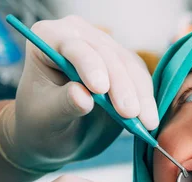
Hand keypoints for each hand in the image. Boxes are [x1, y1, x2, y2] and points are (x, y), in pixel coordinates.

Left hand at [0, 15, 158, 172]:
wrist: (55, 135)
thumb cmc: (41, 123)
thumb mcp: (46, 118)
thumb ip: (64, 105)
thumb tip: (84, 97)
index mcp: (48, 39)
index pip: (72, 46)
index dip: (89, 65)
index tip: (100, 90)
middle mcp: (77, 36)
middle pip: (106, 55)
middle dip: (121, 86)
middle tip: (130, 114)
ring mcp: (103, 49)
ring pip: (129, 66)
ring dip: (140, 94)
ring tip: (145, 122)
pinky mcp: (123, 66)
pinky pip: (140, 78)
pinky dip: (146, 99)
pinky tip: (149, 118)